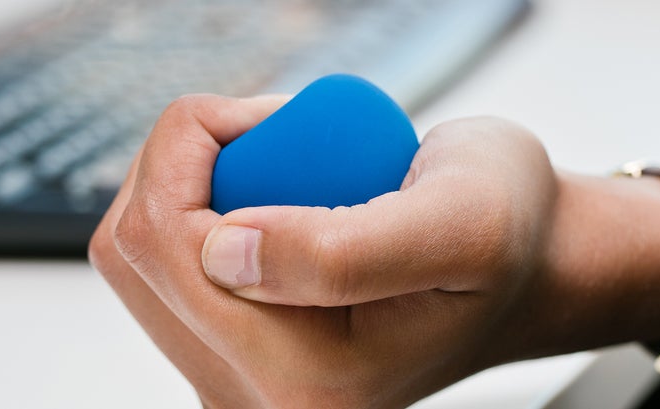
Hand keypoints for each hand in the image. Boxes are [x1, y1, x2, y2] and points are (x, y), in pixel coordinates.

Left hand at [88, 94, 573, 406]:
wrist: (525, 268)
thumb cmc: (506, 237)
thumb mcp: (460, 223)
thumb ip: (342, 250)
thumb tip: (219, 251)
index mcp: (307, 381)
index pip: (163, 241)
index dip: (197, 147)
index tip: (278, 119)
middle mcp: (253, 400)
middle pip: (134, 249)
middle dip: (194, 162)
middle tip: (291, 143)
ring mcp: (232, 382)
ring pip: (137, 255)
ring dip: (197, 182)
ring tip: (290, 174)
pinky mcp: (223, 357)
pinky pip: (162, 266)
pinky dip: (202, 207)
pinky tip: (275, 203)